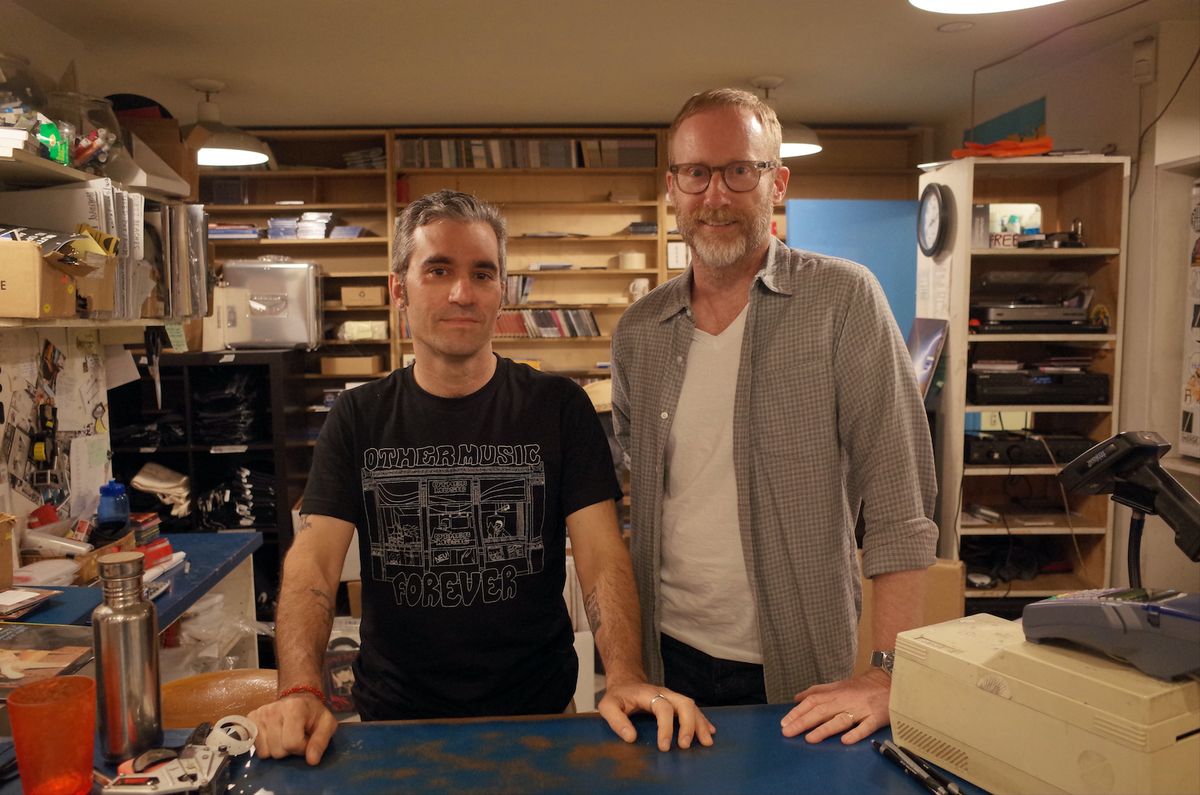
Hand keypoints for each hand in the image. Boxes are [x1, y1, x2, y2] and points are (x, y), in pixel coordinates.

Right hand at [248, 692, 338, 764]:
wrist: (297, 698)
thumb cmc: (313, 713)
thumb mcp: (326, 724)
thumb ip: (321, 742)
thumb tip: (312, 761)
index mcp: (294, 708)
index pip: (292, 744)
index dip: (302, 748)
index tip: (307, 740)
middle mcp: (273, 710)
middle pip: (278, 750)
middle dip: (289, 750)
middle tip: (296, 738)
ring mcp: (260, 714)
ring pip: (265, 752)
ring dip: (277, 749)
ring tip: (285, 736)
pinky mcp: (251, 719)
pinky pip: (256, 749)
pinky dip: (266, 747)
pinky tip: (274, 736)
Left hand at [597, 683, 715, 750]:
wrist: (626, 682)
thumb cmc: (618, 696)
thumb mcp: (608, 706)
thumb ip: (616, 720)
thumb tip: (631, 737)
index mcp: (649, 694)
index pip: (663, 708)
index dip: (665, 727)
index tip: (664, 747)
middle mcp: (665, 693)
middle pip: (684, 704)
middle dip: (688, 725)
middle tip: (685, 745)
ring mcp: (672, 697)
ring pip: (692, 707)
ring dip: (700, 724)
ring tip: (706, 742)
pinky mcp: (676, 703)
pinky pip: (693, 710)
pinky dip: (703, 720)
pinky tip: (709, 732)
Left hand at [779, 668, 890, 744]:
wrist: (889, 681)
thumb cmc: (861, 687)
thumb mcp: (838, 685)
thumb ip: (817, 691)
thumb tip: (797, 698)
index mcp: (835, 693)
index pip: (813, 701)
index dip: (798, 712)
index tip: (784, 722)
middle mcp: (845, 700)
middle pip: (822, 711)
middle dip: (804, 722)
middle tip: (788, 732)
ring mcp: (861, 710)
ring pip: (840, 720)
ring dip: (824, 729)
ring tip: (810, 738)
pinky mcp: (875, 718)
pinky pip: (865, 727)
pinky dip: (856, 733)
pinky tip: (845, 740)